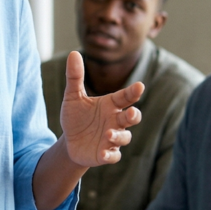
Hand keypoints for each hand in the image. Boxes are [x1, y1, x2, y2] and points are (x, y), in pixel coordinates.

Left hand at [60, 51, 142, 166]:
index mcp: (110, 104)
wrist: (70, 141)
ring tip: (109, 133)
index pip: (125, 97)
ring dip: (119, 136)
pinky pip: (114, 156)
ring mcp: (112, 138)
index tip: (140, 86)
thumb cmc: (76, 117)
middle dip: (133, 115)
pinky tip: (103, 154)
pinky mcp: (106, 154)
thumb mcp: (72, 96)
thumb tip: (74, 53)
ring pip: (125, 137)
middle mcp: (115, 120)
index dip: (133, 92)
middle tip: (131, 113)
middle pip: (132, 117)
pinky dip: (110, 155)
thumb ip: (75, 77)